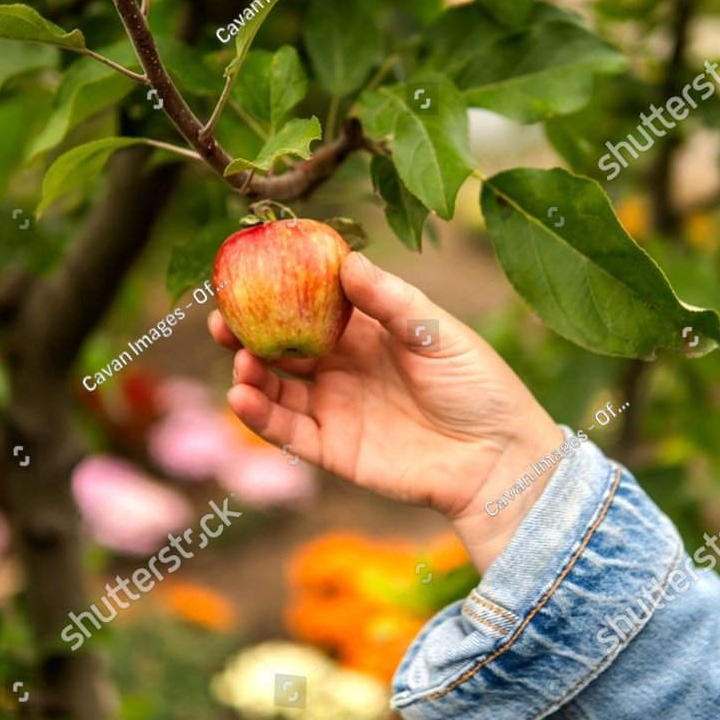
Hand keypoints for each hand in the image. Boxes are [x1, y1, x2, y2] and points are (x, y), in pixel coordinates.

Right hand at [208, 252, 564, 571]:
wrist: (498, 458)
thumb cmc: (479, 387)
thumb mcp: (437, 333)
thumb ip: (390, 300)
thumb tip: (345, 261)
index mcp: (369, 332)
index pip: (314, 305)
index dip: (281, 289)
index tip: (249, 270)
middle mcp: (344, 367)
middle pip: (283, 345)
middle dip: (248, 331)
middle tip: (220, 316)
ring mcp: (336, 408)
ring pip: (277, 388)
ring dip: (250, 373)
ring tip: (238, 357)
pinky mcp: (334, 449)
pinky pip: (288, 431)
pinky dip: (260, 416)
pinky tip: (241, 396)